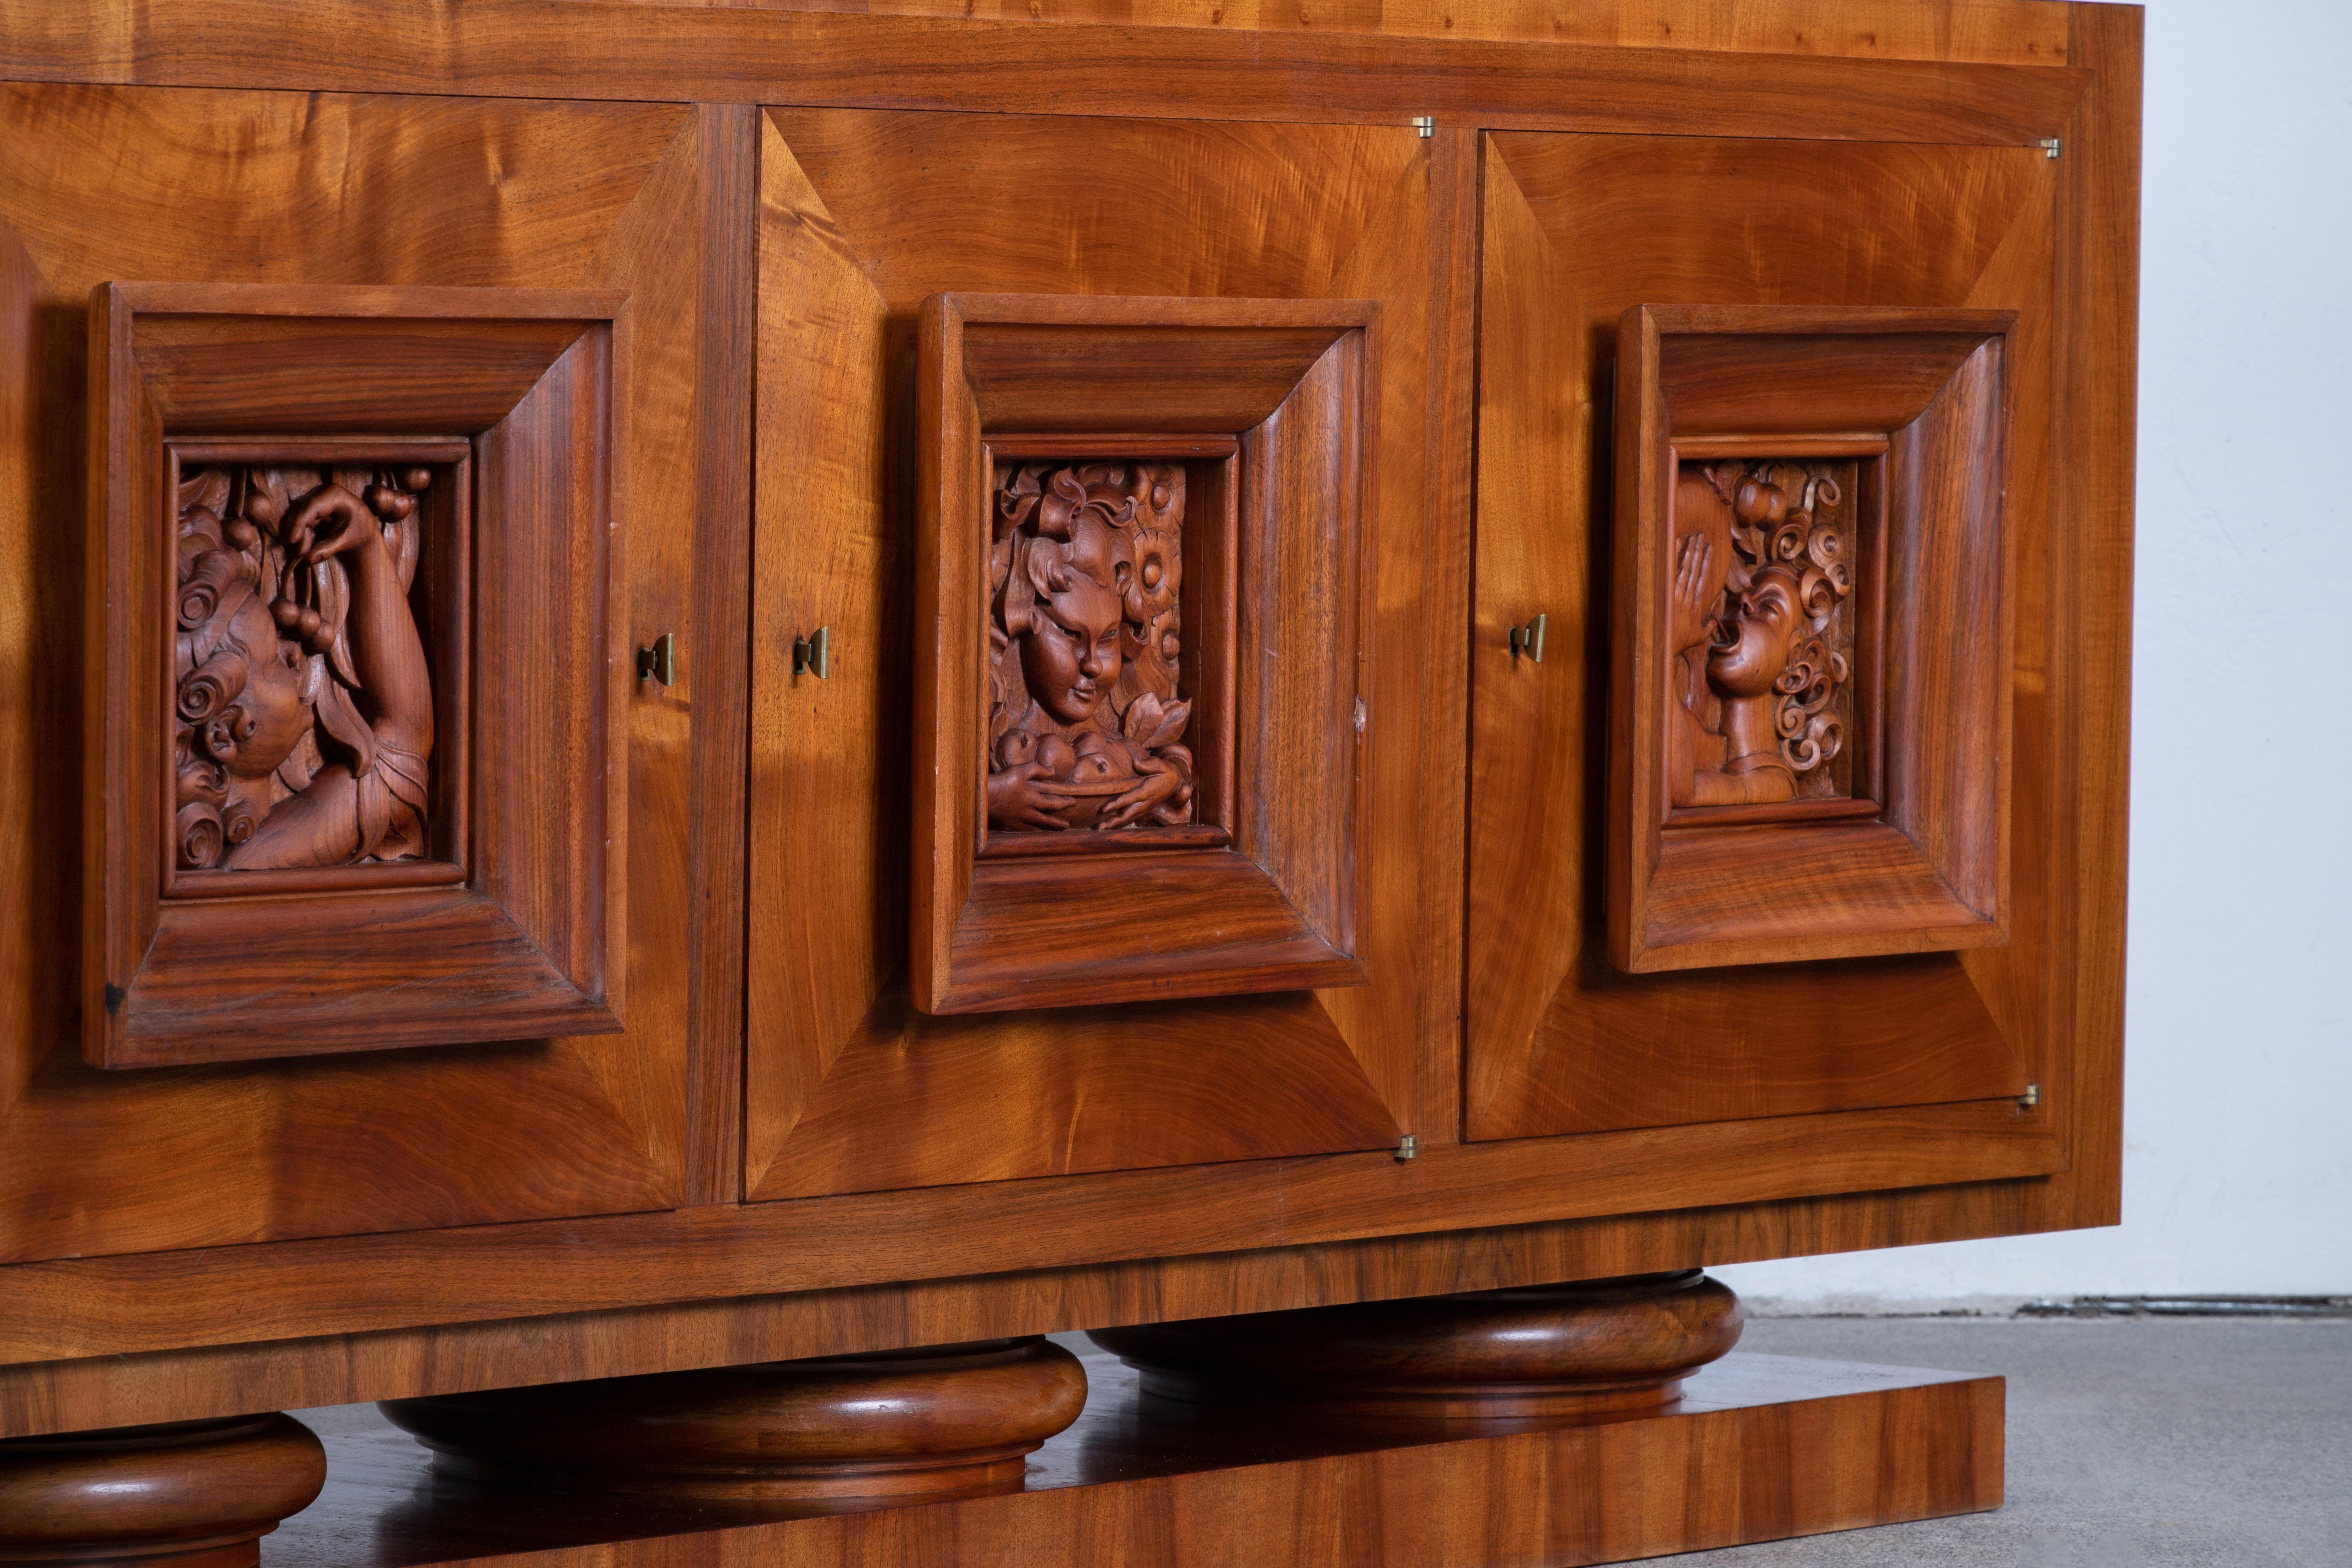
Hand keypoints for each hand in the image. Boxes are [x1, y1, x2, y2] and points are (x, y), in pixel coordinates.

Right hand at [285, 485, 383, 565]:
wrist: (365, 527)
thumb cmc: (360, 532)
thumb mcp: (347, 540)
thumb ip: (328, 549)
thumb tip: (308, 560)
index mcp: (335, 494)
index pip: (312, 507)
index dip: (299, 523)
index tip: (292, 540)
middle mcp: (322, 491)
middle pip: (301, 510)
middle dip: (297, 532)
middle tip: (298, 554)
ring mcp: (315, 496)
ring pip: (297, 514)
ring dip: (296, 534)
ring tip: (300, 554)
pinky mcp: (311, 504)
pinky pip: (300, 517)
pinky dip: (299, 532)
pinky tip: (301, 547)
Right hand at [987, 762, 1083, 831]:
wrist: (984, 797)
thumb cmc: (1004, 782)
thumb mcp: (1022, 770)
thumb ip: (1039, 770)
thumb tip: (1053, 770)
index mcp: (1033, 800)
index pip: (1053, 804)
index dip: (1064, 803)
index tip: (1072, 803)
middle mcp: (1028, 813)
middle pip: (1047, 821)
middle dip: (1058, 823)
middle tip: (1067, 825)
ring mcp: (1018, 821)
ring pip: (1036, 827)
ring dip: (1046, 828)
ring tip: (1052, 830)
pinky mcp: (1008, 825)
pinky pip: (1023, 830)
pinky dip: (1030, 830)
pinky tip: (1031, 829)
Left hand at [1096, 762, 1185, 829]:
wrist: (1176, 782)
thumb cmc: (1165, 771)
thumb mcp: (1160, 765)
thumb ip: (1148, 765)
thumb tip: (1135, 763)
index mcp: (1147, 791)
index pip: (1129, 799)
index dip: (1116, 804)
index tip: (1103, 809)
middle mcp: (1145, 803)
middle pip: (1127, 814)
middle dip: (1112, 821)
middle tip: (1099, 827)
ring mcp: (1145, 808)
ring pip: (1128, 819)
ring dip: (1114, 825)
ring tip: (1099, 829)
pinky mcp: (1144, 810)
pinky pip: (1131, 819)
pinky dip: (1120, 824)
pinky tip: (1110, 827)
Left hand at [1669, 532, 1714, 652]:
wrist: (1665, 645)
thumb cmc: (1681, 641)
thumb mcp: (1699, 636)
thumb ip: (1707, 628)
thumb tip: (1713, 622)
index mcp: (1696, 602)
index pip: (1703, 577)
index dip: (1707, 561)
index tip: (1709, 548)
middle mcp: (1687, 595)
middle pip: (1695, 568)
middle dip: (1698, 550)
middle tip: (1700, 534)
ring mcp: (1677, 593)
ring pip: (1685, 568)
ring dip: (1688, 551)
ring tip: (1691, 536)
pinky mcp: (1667, 593)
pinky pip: (1670, 573)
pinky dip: (1673, 559)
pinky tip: (1673, 546)